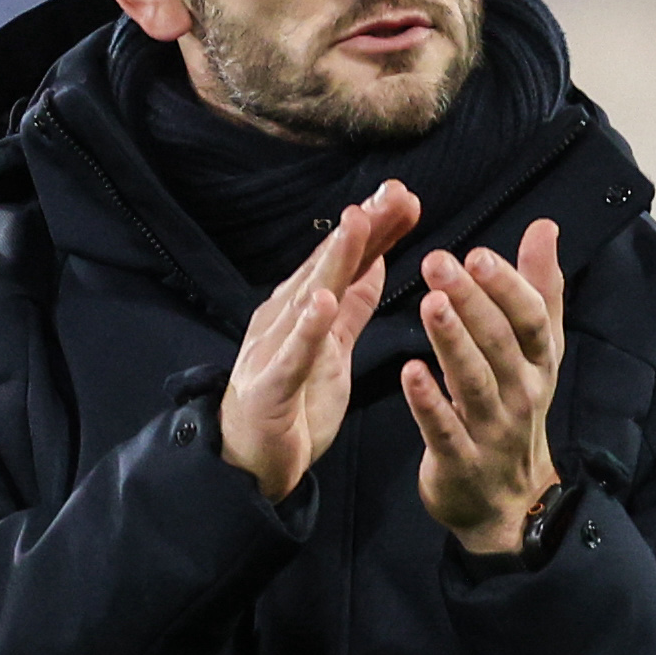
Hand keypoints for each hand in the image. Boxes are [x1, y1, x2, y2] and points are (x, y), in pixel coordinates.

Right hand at [222, 185, 410, 505]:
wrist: (249, 461)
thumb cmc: (293, 403)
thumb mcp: (335, 347)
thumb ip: (353, 306)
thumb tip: (377, 260)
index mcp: (306, 308)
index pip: (345, 259)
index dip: (375, 227)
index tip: (406, 195)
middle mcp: (287, 317)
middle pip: (330, 265)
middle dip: (362, 227)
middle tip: (393, 193)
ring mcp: (275, 348)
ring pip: (310, 296)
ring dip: (334, 259)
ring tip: (357, 224)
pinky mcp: (270, 386)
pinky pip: (292, 355)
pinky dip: (307, 329)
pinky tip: (322, 304)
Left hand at [407, 218, 566, 554]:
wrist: (508, 501)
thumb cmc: (517, 409)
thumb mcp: (538, 352)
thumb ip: (540, 288)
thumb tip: (545, 227)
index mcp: (538, 362)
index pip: (532, 319)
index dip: (508, 287)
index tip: (479, 254)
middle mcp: (521, 393)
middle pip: (499, 343)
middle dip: (471, 302)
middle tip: (438, 262)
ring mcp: (493, 429)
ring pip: (474, 381)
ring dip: (451, 343)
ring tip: (430, 305)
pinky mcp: (460, 460)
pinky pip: (444, 428)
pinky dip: (428, 401)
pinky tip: (409, 372)